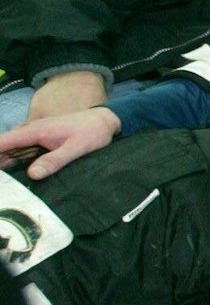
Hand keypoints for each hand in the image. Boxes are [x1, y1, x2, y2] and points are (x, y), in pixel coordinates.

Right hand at [0, 105, 118, 177]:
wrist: (105, 121)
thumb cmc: (92, 132)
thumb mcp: (76, 148)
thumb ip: (55, 160)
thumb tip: (32, 175)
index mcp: (35, 131)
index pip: (2, 142)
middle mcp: (30, 132)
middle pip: (3, 148)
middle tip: (1, 183)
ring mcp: (34, 137)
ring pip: (10, 151)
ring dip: (2, 163)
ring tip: (4, 183)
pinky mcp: (40, 142)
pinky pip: (20, 152)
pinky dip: (12, 162)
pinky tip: (10, 176)